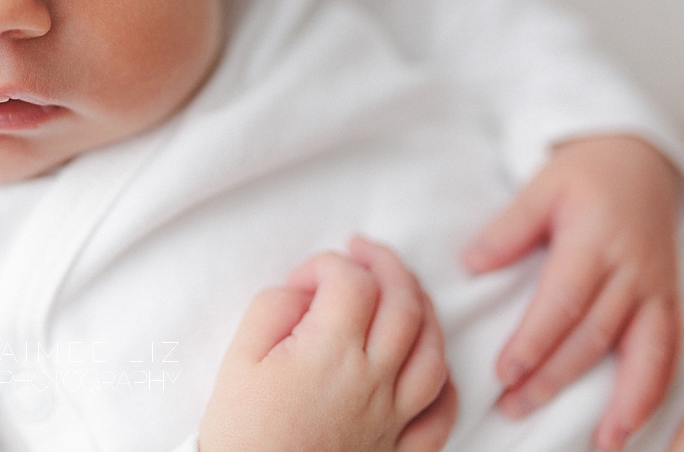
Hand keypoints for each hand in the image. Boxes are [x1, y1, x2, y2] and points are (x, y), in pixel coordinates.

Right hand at [200, 237, 456, 451]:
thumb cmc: (243, 436)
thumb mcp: (239, 360)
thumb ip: (273, 309)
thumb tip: (305, 290)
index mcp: (331, 355)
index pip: (353, 282)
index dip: (328, 264)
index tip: (303, 279)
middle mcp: (373, 382)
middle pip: (404, 305)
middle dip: (386, 265)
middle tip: (364, 251)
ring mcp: (394, 419)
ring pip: (434, 352)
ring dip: (423, 310)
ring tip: (402, 291)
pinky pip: (442, 413)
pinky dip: (444, 380)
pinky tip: (429, 362)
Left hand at [462, 135, 682, 451]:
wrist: (642, 162)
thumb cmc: (584, 175)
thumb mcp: (542, 185)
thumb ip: (510, 227)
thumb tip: (471, 263)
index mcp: (594, 240)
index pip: (563, 300)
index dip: (536, 340)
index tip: (505, 371)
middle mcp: (632, 270)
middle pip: (593, 335)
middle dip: (555, 377)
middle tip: (515, 406)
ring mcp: (657, 289)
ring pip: (641, 352)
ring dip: (621, 402)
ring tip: (600, 443)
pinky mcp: (671, 302)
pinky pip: (669, 353)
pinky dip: (654, 392)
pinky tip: (633, 425)